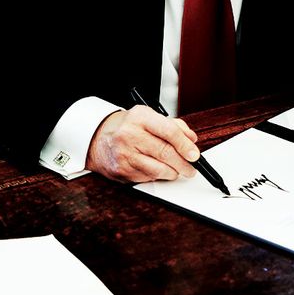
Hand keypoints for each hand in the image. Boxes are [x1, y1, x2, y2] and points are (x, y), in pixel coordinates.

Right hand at [86, 105, 200, 181]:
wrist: (98, 138)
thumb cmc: (129, 127)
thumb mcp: (149, 117)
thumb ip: (173, 125)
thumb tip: (191, 139)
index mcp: (140, 117)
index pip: (169, 131)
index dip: (185, 145)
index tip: (195, 154)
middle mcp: (130, 134)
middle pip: (165, 153)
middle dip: (183, 164)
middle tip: (191, 168)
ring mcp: (124, 154)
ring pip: (158, 169)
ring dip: (173, 173)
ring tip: (177, 171)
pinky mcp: (121, 170)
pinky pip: (148, 177)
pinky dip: (158, 176)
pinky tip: (158, 170)